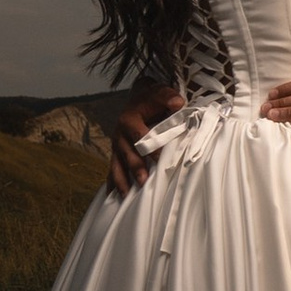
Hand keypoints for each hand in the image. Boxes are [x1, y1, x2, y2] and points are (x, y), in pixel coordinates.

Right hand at [107, 75, 182, 193]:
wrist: (137, 99)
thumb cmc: (150, 100)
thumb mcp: (158, 94)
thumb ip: (167, 97)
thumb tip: (178, 102)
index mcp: (129, 120)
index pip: (140, 135)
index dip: (150, 147)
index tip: (160, 160)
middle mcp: (120, 134)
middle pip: (127, 153)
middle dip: (134, 168)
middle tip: (143, 182)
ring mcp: (116, 146)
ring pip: (116, 164)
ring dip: (121, 180)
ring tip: (126, 195)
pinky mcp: (116, 154)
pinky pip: (112, 169)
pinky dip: (112, 183)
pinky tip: (112, 196)